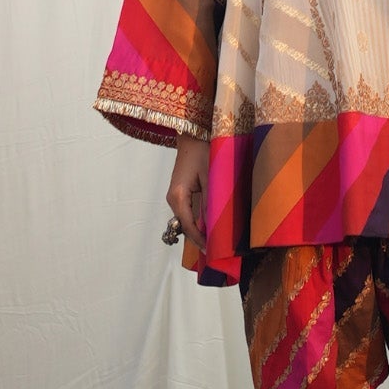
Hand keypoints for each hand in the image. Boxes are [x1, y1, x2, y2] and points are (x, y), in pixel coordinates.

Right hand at [166, 133, 209, 248]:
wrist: (192, 137)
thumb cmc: (202, 152)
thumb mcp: (210, 176)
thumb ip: (211, 201)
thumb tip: (214, 225)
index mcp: (178, 196)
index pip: (188, 226)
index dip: (200, 240)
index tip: (212, 251)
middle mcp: (173, 199)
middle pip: (185, 227)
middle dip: (199, 239)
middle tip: (216, 251)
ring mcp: (174, 197)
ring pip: (186, 221)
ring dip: (198, 232)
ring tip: (214, 243)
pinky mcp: (179, 194)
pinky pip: (187, 214)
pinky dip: (197, 223)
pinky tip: (209, 228)